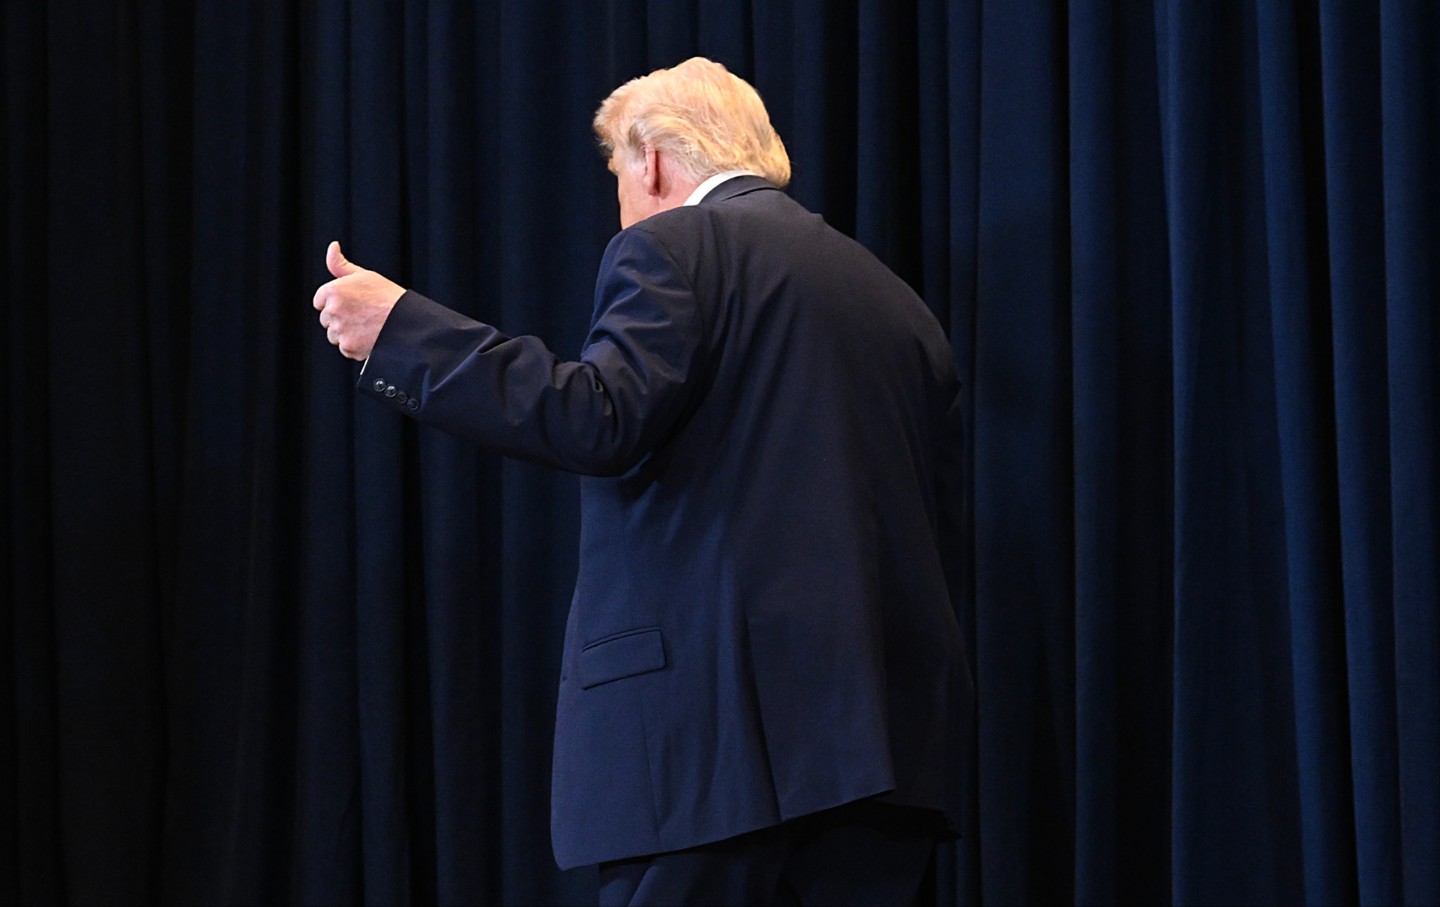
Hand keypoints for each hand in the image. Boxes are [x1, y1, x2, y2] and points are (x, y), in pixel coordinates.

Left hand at [312, 241, 404, 359]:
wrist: (406, 321)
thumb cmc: (387, 296)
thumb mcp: (364, 275)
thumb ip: (340, 264)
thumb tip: (332, 247)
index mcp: (333, 290)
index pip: (320, 301)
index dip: (335, 302)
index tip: (351, 304)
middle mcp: (333, 310)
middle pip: (326, 319)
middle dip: (339, 319)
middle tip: (362, 315)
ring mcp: (340, 330)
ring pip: (334, 335)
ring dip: (346, 333)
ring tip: (367, 326)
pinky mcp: (348, 347)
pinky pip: (345, 348)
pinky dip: (355, 346)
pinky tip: (369, 337)